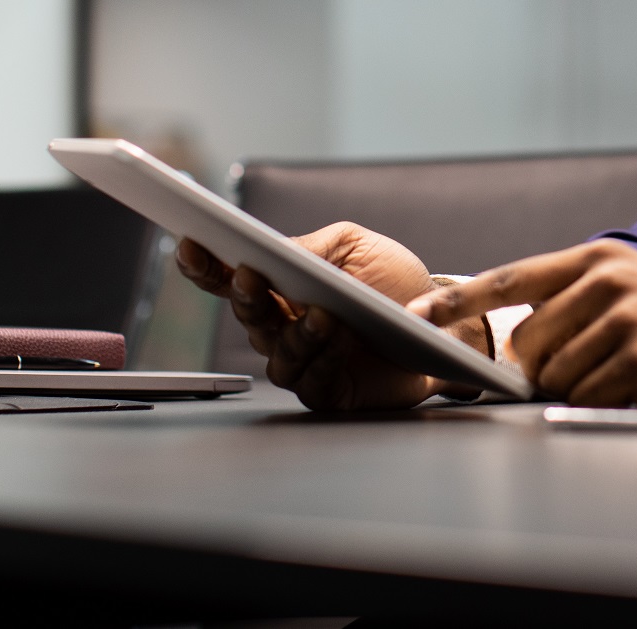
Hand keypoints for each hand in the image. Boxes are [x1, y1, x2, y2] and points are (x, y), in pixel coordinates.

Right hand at [174, 222, 489, 410]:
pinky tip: (337, 338)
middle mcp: (286, 326)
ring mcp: (305, 362)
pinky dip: (322, 360)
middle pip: (250, 316)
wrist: (447, 325)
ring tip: (320, 313)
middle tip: (249, 276)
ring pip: (278, 352)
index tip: (190, 244)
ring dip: (295, 332)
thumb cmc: (397, 282)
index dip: (206, 265)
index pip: (233, 278)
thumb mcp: (357, 248)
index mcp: (285, 288)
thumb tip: (272, 248)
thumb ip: (313, 246)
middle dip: (247, 296)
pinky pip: (312, 381)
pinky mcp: (330, 392)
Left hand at [410, 240, 636, 406]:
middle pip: (529, 346)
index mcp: (597, 259)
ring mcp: (625, 318)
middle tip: (599, 369)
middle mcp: (606, 280)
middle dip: (548, 372)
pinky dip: (610, 404)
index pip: (509, 279)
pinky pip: (591, 399)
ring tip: (632, 375)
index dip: (457, 302)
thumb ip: (575, 302)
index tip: (414, 318)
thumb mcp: (634, 287)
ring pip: (558, 378)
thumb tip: (515, 344)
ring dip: (585, 391)